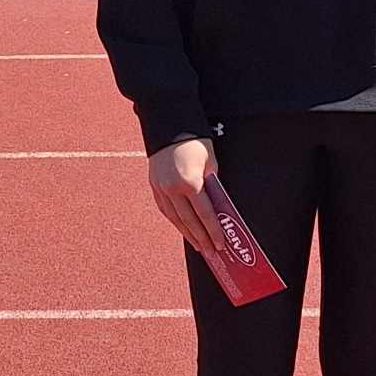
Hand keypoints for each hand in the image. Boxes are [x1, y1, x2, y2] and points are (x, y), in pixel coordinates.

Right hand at [147, 138, 225, 255]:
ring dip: (187, 233)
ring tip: (198, 245)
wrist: (169, 125)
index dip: (214, 231)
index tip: (221, 244)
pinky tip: (182, 228)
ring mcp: (161, 188)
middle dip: (202, 238)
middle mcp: (173, 189)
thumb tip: (216, 206)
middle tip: (211, 251)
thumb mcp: (211, 163)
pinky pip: (165, 209)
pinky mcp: (154, 185)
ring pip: (175, 218)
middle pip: (189, 221)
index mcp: (190, 183)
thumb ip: (213, 185)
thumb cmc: (195, 142)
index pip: (205, 214)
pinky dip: (175, 221)